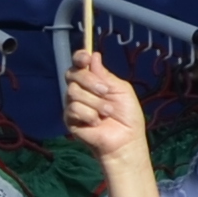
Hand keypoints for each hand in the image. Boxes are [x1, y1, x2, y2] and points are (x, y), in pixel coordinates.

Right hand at [61, 52, 155, 190]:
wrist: (126, 140)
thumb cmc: (128, 116)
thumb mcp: (121, 90)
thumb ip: (106, 75)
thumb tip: (94, 56)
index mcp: (93, 81)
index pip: (79, 64)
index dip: (79, 57)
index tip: (86, 58)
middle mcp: (80, 90)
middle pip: (72, 74)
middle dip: (90, 81)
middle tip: (106, 91)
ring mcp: (73, 104)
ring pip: (73, 92)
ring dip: (95, 102)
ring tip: (107, 113)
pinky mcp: (69, 119)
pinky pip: (74, 108)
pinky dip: (89, 115)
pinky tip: (96, 122)